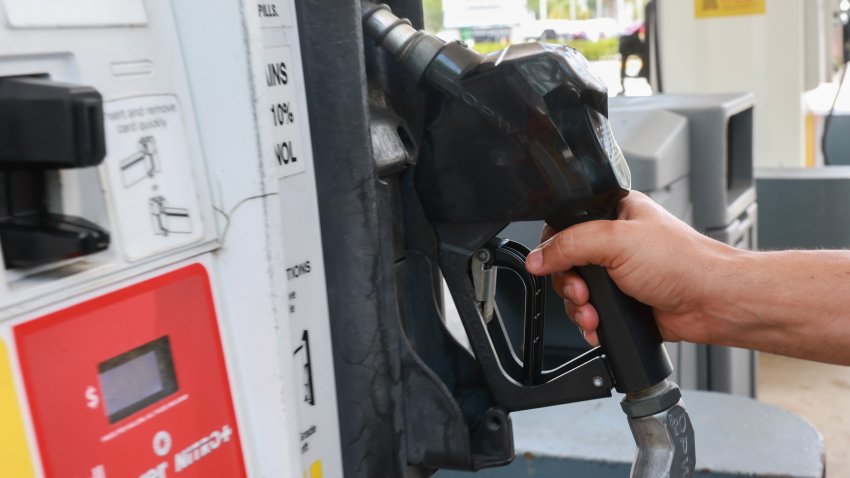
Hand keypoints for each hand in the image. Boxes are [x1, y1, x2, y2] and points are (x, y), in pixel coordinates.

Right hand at [525, 191, 737, 345]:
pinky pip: (591, 313)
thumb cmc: (684, 263)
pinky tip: (601, 325)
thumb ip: (570, 245)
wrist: (713, 303)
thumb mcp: (616, 241)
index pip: (566, 225)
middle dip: (569, 285)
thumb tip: (537, 258)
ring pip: (576, 293)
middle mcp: (615, 242)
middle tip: (582, 293)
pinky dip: (591, 324)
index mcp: (615, 212)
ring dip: (579, 308)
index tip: (551, 265)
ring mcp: (619, 274)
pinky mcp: (623, 302)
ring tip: (594, 314)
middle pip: (566, 263)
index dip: (554, 247)